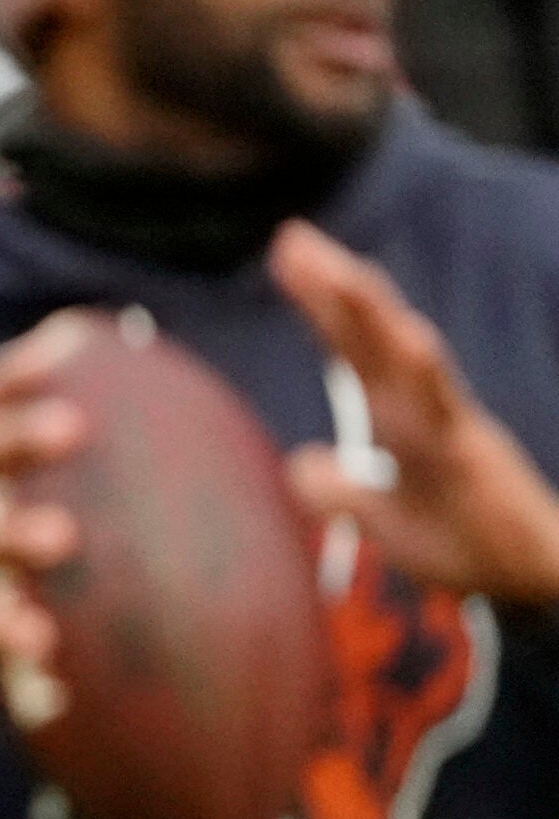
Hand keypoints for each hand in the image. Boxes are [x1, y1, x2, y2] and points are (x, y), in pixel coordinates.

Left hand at [271, 220, 558, 602]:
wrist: (532, 580)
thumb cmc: (464, 545)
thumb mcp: (383, 523)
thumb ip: (341, 491)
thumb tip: (299, 464)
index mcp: (401, 418)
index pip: (353, 351)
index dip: (321, 306)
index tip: (287, 254)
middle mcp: (424, 410)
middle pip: (370, 338)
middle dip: (333, 289)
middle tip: (291, 238)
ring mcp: (449, 427)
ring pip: (407, 360)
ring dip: (375, 316)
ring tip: (341, 273)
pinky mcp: (472, 456)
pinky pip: (447, 409)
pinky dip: (429, 373)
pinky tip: (413, 337)